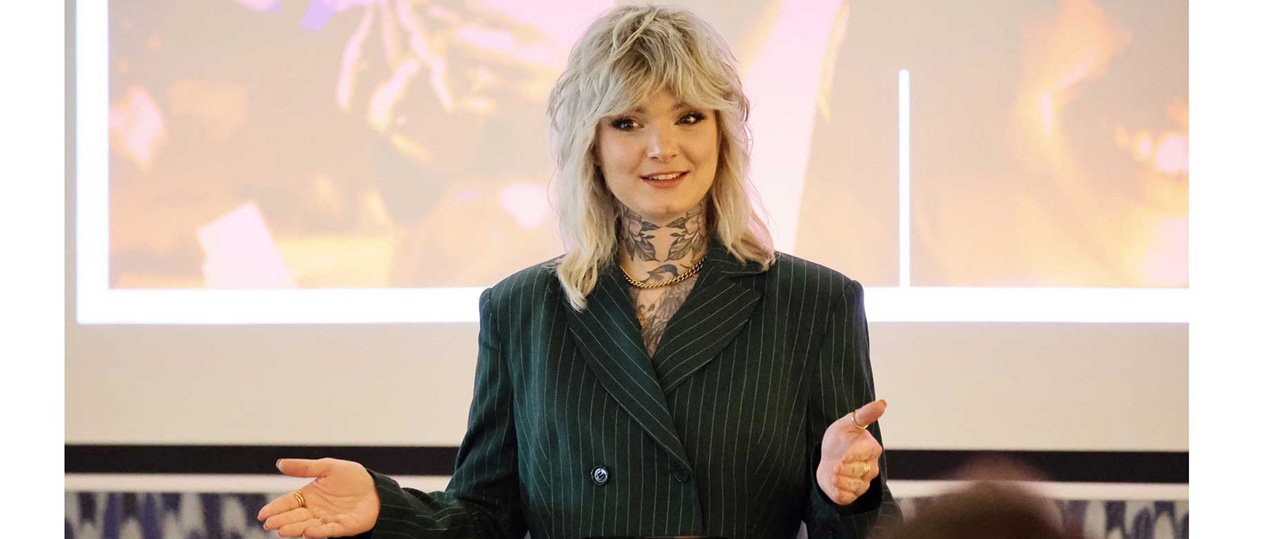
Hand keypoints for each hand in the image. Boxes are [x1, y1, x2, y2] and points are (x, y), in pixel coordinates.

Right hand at [257, 458, 379, 537]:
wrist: (376, 489)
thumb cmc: (352, 478)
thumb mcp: (328, 467)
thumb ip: (304, 467)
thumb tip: (279, 463)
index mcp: (309, 495)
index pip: (288, 502)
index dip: (275, 508)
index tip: (262, 514)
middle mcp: (315, 510)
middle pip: (294, 516)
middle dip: (281, 520)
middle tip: (269, 524)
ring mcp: (327, 519)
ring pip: (307, 525)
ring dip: (294, 528)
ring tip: (282, 530)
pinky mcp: (341, 527)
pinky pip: (328, 530)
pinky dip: (317, 531)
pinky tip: (307, 531)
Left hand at [816, 399, 886, 504]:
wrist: (827, 456)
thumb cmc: (840, 438)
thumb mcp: (848, 422)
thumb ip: (865, 414)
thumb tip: (882, 403)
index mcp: (872, 449)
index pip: (865, 455)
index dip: (851, 456)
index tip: (842, 455)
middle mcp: (872, 467)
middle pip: (859, 472)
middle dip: (842, 468)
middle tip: (835, 464)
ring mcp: (864, 482)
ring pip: (853, 486)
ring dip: (839, 480)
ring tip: (832, 473)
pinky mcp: (853, 494)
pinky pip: (846, 497)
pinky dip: (837, 492)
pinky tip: (833, 483)